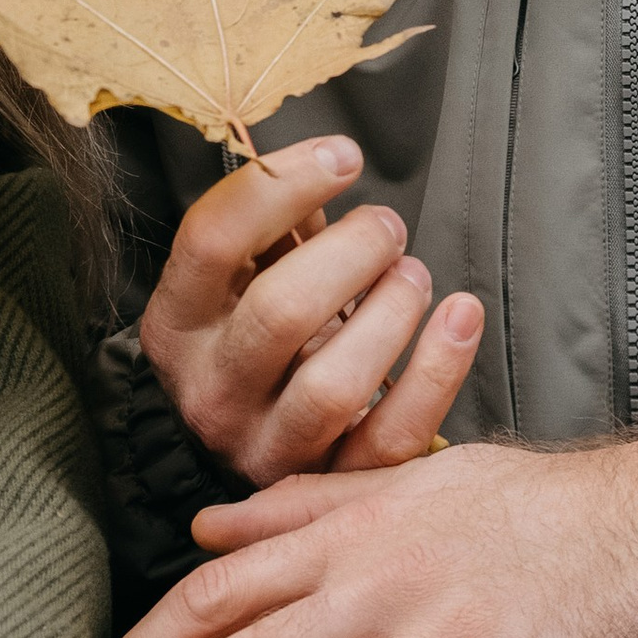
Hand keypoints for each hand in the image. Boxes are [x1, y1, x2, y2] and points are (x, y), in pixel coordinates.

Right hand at [141, 134, 485, 483]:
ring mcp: (269, 447)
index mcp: (175, 326)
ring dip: (392, 313)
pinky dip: (439, 370)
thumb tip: (327, 156)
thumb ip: (270, 224)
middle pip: (280, 312)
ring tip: (414, 274)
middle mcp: (211, 392)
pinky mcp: (333, 482)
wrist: (251, 442)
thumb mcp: (240, 280)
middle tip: (387, 226)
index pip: (212, 240)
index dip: (282, 185)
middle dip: (351, 254)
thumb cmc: (257, 337)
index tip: (343, 156)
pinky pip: (393, 433)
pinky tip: (462, 315)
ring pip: (335, 385)